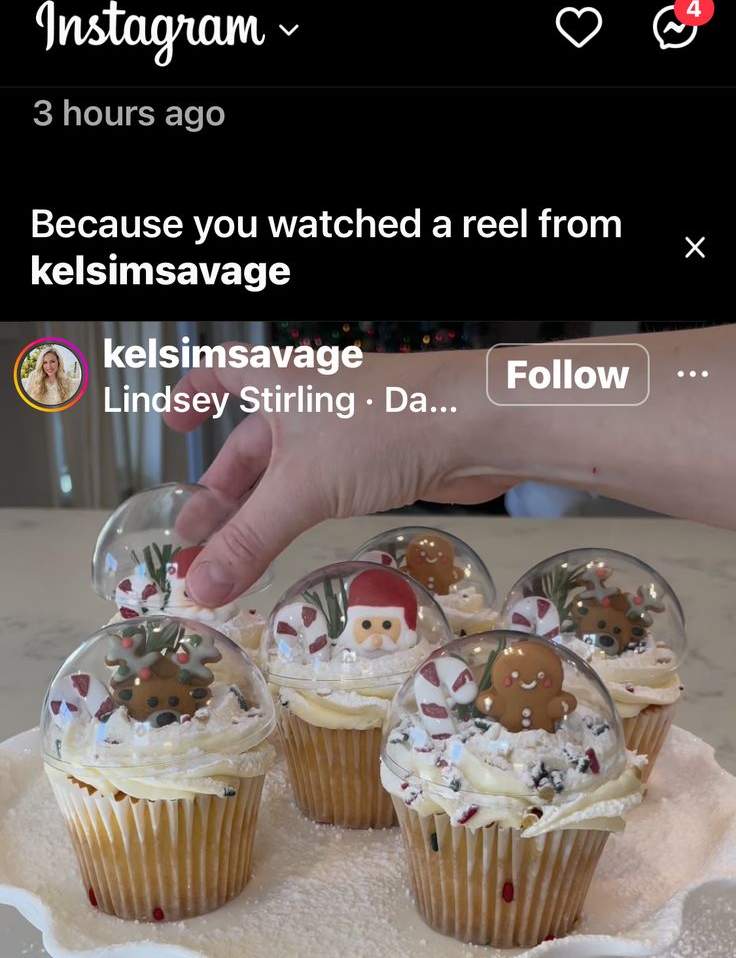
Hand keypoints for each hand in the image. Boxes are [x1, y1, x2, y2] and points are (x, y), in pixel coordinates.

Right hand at [164, 349, 510, 604]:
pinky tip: (294, 541)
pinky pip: (326, 487)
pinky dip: (302, 515)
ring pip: (291, 472)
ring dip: (261, 512)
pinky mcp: (381, 458)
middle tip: (197, 539)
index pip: (223, 370)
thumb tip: (200, 586)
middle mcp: (312, 400)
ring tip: (236, 556)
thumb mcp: (302, 488)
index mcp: (282, 383)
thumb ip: (250, 540)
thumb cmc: (387, 426)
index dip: (194, 392)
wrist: (479, 425)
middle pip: (252, 444)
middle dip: (222, 492)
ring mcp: (349, 430)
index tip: (175, 425)